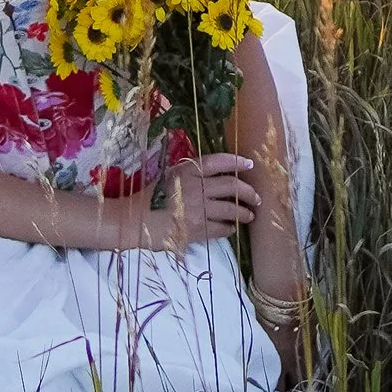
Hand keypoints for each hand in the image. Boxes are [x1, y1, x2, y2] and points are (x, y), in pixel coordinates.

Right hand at [129, 152, 258, 249]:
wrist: (135, 221)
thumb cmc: (149, 197)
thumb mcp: (168, 176)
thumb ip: (189, 173)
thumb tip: (212, 174)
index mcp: (187, 171)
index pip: (218, 162)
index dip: (236, 162)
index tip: (249, 165)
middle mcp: (196, 187)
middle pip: (232, 186)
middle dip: (248, 192)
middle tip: (256, 198)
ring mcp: (198, 209)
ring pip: (231, 209)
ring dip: (244, 213)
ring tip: (248, 216)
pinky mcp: (198, 229)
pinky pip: (222, 228)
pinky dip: (229, 229)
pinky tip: (230, 229)